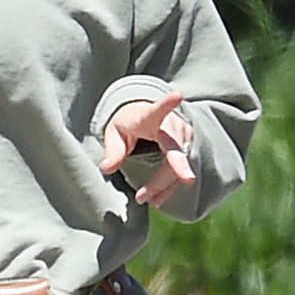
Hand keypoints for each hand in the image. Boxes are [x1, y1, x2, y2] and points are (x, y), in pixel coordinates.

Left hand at [99, 90, 195, 206]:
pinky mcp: (188, 146)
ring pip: (178, 165)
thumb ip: (112, 151)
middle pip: (173, 151)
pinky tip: (157, 199)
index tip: (178, 95)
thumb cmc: (128, 123)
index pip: (159, 110)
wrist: (145, 115)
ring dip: (162, 186)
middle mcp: (171, 124)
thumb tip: (106, 169)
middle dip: (163, 176)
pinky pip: (181, 170)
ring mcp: (183, 135)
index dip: (168, 103)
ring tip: (142, 199)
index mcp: (149, 117)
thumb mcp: (114, 134)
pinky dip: (169, 186)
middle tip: (143, 197)